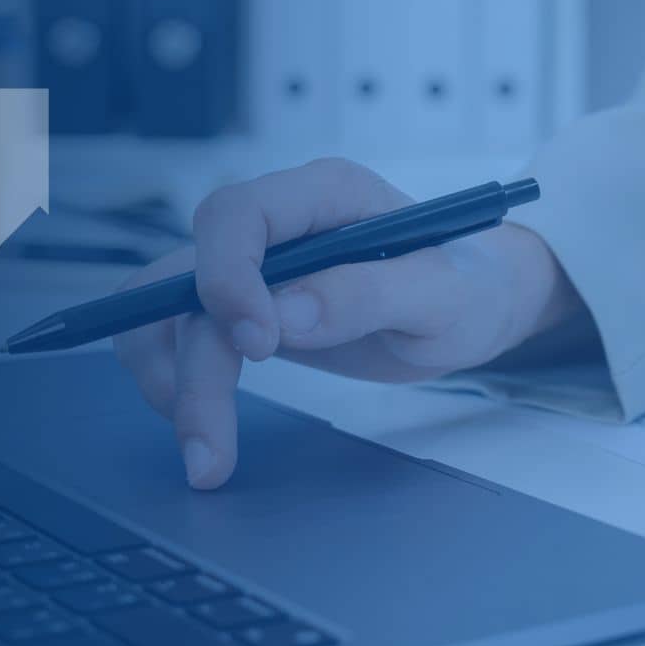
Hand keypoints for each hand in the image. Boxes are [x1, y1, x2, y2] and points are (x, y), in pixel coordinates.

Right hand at [111, 158, 586, 489]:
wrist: (478, 304)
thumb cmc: (471, 287)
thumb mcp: (443, 296)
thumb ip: (369, 295)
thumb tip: (285, 315)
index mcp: (327, 194)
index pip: (239, 214)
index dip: (227, 276)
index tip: (258, 345)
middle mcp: (279, 222)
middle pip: (190, 276)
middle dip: (192, 364)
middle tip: (210, 447)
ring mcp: (254, 264)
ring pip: (165, 308)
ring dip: (168, 378)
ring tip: (204, 451)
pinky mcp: (243, 306)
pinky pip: (175, 332)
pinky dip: (173, 377)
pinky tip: (206, 423)